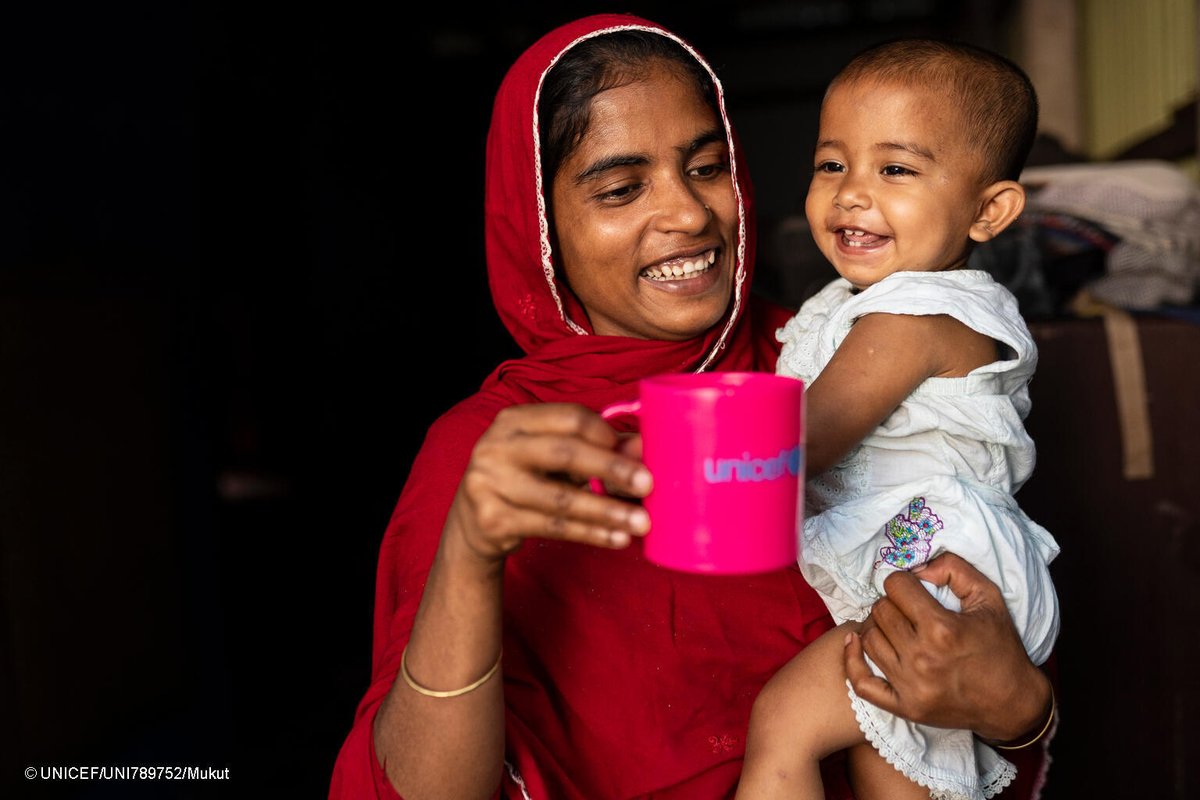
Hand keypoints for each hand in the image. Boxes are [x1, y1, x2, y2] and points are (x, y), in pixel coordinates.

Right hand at [446, 403, 652, 562]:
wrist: (473, 521)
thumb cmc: (525, 479)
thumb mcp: (552, 457)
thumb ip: (595, 449)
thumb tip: (642, 450)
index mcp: (515, 421)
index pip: (570, 418)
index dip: (607, 435)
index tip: (636, 454)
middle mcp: (497, 447)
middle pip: (565, 454)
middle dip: (611, 469)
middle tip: (648, 484)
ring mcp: (490, 484)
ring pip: (561, 498)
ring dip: (607, 511)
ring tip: (641, 522)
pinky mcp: (493, 519)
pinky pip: (552, 527)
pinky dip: (590, 533)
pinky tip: (616, 537)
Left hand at [843, 552, 1050, 740]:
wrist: (1013, 703)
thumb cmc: (1001, 646)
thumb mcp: (988, 597)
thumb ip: (954, 569)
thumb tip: (917, 568)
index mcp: (942, 629)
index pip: (895, 587)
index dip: (904, 582)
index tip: (914, 589)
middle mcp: (922, 657)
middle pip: (880, 611)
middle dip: (892, 603)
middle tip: (907, 610)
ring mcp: (910, 685)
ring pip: (868, 638)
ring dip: (878, 627)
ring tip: (894, 627)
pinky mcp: (904, 707)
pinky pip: (861, 682)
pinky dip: (852, 660)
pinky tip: (854, 642)